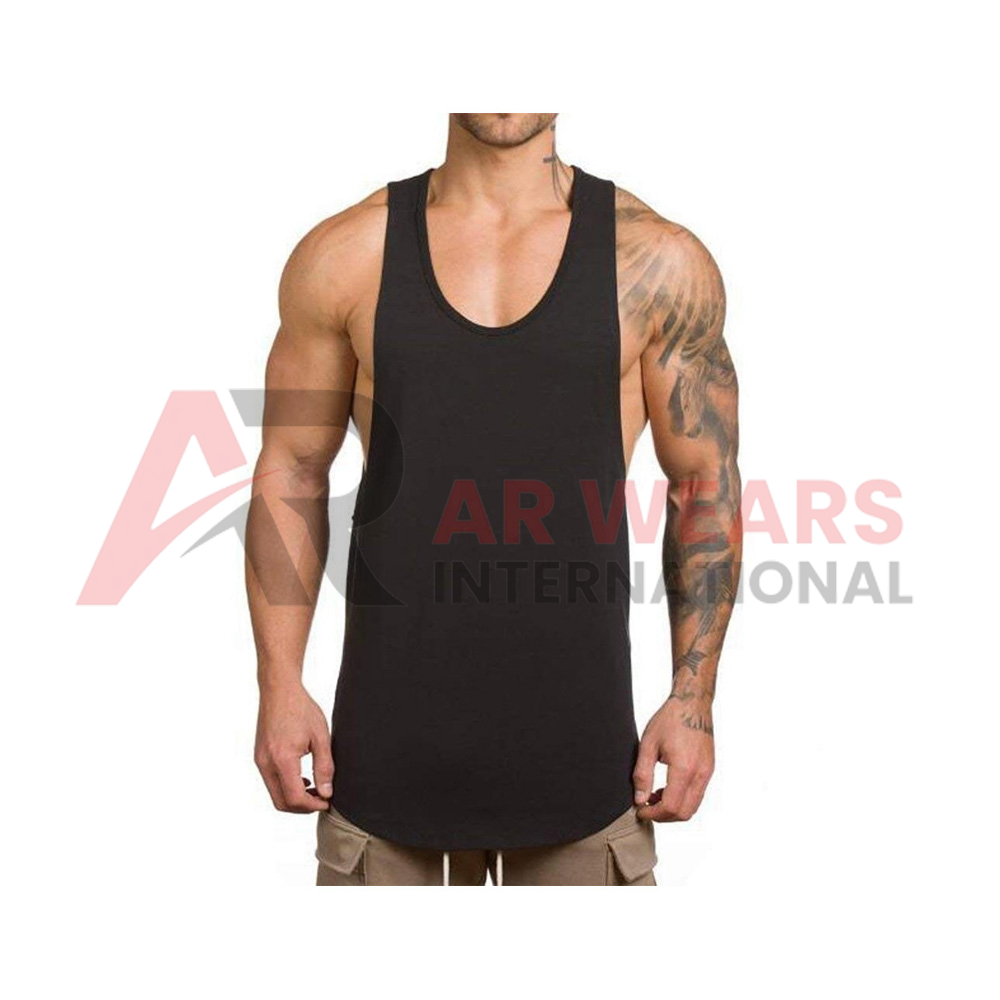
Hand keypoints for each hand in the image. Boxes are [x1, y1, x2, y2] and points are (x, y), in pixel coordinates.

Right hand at [254, 683, 332, 812]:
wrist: (279, 690)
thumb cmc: (301, 708)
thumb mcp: (321, 736)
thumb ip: (324, 767)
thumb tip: (326, 792)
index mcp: (282, 759)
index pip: (294, 798)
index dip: (313, 806)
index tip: (327, 801)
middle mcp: (266, 763)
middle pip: (281, 802)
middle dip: (303, 807)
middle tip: (321, 799)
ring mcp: (260, 761)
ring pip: (274, 794)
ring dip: (294, 798)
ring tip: (314, 789)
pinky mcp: (259, 757)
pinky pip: (270, 781)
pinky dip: (285, 787)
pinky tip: (301, 778)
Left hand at [633, 693, 714, 821]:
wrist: (692, 703)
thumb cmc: (670, 719)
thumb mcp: (648, 744)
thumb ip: (642, 774)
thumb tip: (639, 799)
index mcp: (684, 768)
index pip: (671, 807)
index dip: (653, 814)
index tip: (640, 810)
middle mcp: (700, 774)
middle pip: (685, 813)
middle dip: (663, 816)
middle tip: (646, 807)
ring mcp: (707, 773)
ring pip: (693, 807)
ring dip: (673, 808)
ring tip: (654, 796)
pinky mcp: (709, 770)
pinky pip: (697, 795)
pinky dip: (682, 799)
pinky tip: (666, 788)